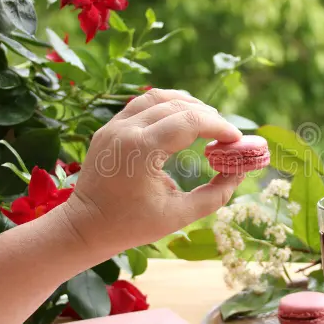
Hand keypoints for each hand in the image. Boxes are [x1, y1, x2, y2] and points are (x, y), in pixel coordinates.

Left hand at [60, 88, 244, 257]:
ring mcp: (114, 125)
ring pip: (158, 96)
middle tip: (226, 134)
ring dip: (187, 104)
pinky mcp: (109, 127)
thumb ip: (215, 194)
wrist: (85, 227)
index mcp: (142, 150)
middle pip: (178, 105)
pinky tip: (181, 118)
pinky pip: (142, 104)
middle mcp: (126, 130)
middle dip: (208, 116)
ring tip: (207, 121)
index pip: (191, 122)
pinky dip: (166, 105)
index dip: (219, 127)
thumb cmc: (131, 226)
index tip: (236, 140)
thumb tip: (239, 172)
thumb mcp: (179, 215)